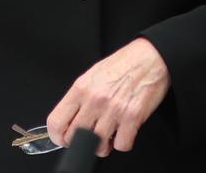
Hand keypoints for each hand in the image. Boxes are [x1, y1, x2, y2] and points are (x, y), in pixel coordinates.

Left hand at [46, 37, 170, 156]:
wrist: (150, 57)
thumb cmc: (122, 65)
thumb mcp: (93, 74)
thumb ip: (80, 97)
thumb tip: (70, 120)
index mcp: (81, 88)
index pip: (56, 122)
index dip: (57, 136)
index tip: (64, 138)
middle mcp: (95, 99)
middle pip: (74, 139)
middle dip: (81, 142)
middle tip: (89, 136)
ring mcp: (113, 110)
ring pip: (98, 147)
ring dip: (103, 145)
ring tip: (109, 133)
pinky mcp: (132, 117)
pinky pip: (121, 145)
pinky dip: (122, 142)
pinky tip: (124, 130)